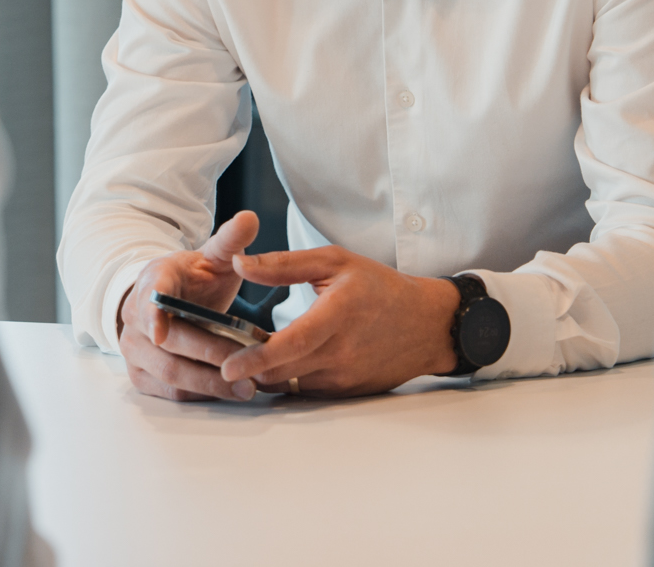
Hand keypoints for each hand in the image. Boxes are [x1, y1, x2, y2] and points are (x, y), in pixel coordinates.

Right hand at [118, 211, 261, 402]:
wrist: (166, 300)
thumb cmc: (193, 279)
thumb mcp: (213, 256)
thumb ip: (230, 240)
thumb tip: (250, 218)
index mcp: (153, 281)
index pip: (150, 297)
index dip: (154, 314)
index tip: (161, 331)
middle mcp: (135, 317)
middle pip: (169, 344)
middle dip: (209, 357)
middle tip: (246, 367)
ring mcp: (135, 349)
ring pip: (169, 373)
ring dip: (208, 384)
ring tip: (246, 389)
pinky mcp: (141, 375)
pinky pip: (170, 392)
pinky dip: (199, 395)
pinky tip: (228, 395)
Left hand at [218, 246, 462, 397]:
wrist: (427, 323)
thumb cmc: (380, 287)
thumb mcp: (335, 262)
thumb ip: (284, 265)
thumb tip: (240, 264)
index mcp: (337, 316)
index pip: (291, 344)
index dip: (256, 358)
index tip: (228, 365)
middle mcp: (340, 353)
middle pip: (281, 372)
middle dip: (250, 367)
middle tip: (227, 353)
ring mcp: (344, 378)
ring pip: (289, 385)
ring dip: (268, 374)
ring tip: (256, 354)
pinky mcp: (347, 392)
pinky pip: (307, 391)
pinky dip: (290, 379)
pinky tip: (286, 361)